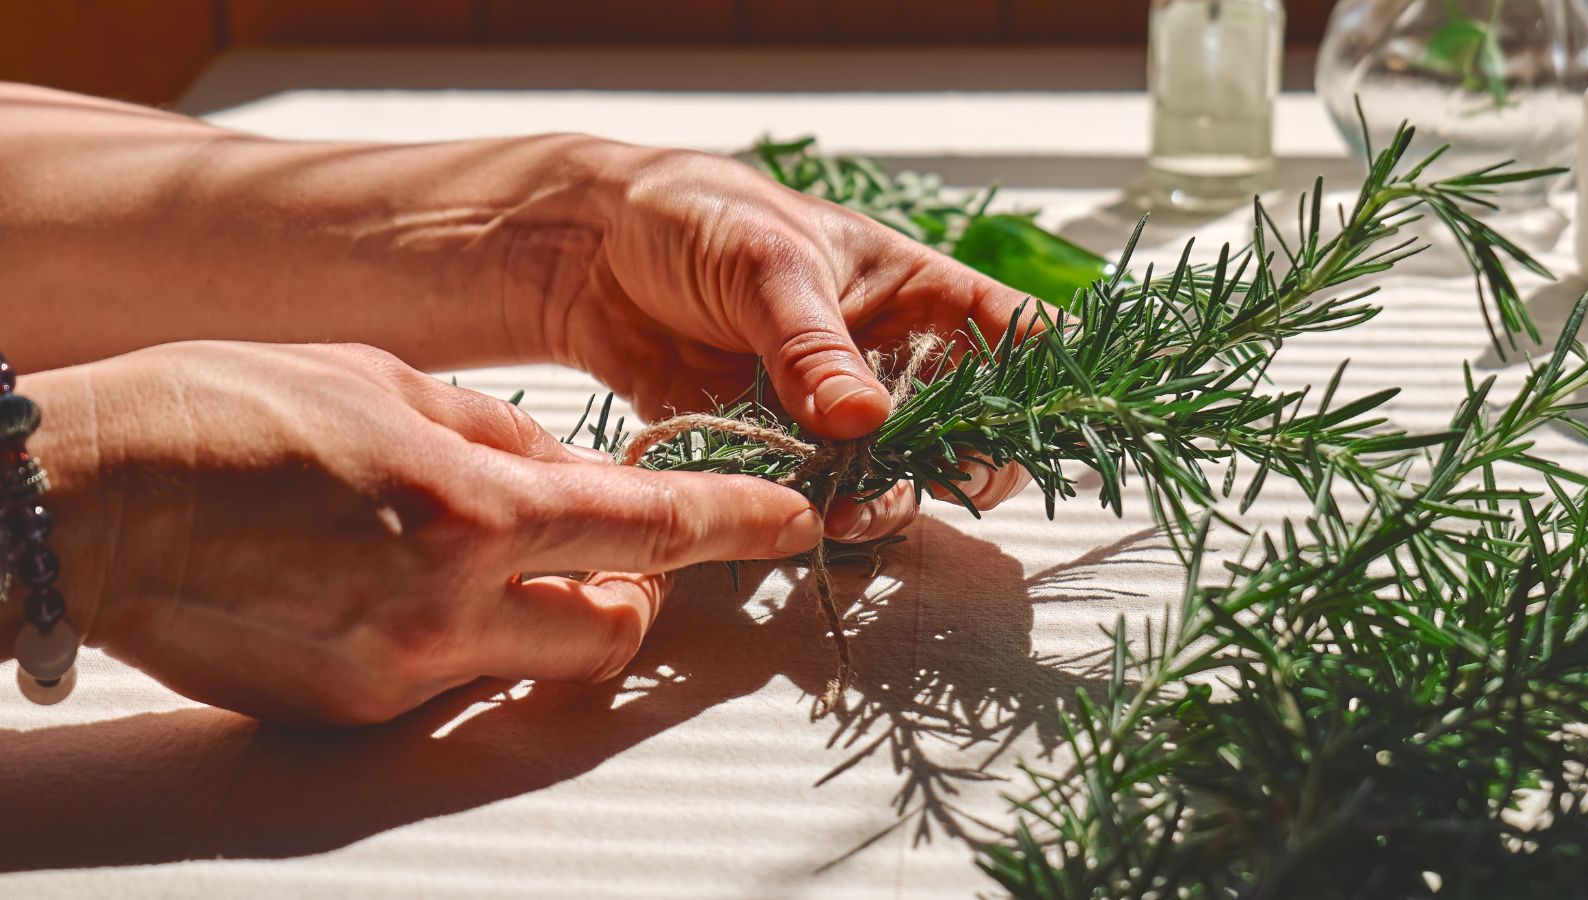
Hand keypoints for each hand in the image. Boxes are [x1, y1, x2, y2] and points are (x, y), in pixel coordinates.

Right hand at [21, 342, 820, 725]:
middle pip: (616, 630)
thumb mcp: (388, 382)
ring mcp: (402, 672)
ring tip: (478, 556)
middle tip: (602, 549)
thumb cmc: (229, 412)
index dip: (739, 524)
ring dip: (545, 614)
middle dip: (631, 592)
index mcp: (474, 503)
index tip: (790, 521)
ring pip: (536, 663)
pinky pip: (453, 682)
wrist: (93, 499)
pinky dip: (462, 635)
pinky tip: (395, 583)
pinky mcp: (353, 712)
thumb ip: (502, 435)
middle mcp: (452, 604)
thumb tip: (571, 469)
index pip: (653, 528)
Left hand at [508, 143, 1033, 540]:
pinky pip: (815, 496)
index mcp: (913, 291)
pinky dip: (813, 514)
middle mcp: (888, 358)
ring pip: (895, 477)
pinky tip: (795, 516)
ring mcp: (834, 410)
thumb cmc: (693, 217)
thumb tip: (866, 421)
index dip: (1044, 383)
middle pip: (968, 431)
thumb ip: (813, 344)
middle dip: (959, 468)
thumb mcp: (765, 263)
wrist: (588, 252)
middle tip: (921, 486)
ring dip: (882, 502)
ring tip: (840, 510)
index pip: (1013, 336)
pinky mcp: (776, 449)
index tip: (1036, 428)